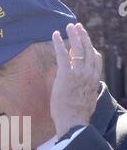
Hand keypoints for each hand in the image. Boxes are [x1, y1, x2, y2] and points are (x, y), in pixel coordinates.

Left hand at [51, 23, 102, 137]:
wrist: (73, 123)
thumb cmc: (78, 116)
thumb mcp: (87, 100)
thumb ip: (87, 90)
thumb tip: (84, 88)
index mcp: (94, 79)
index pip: (95, 58)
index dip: (89, 48)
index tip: (83, 43)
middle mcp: (89, 73)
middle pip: (88, 49)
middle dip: (82, 36)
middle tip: (77, 27)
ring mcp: (78, 73)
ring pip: (77, 48)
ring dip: (73, 35)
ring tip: (68, 26)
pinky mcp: (66, 75)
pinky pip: (62, 54)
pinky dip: (58, 43)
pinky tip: (55, 35)